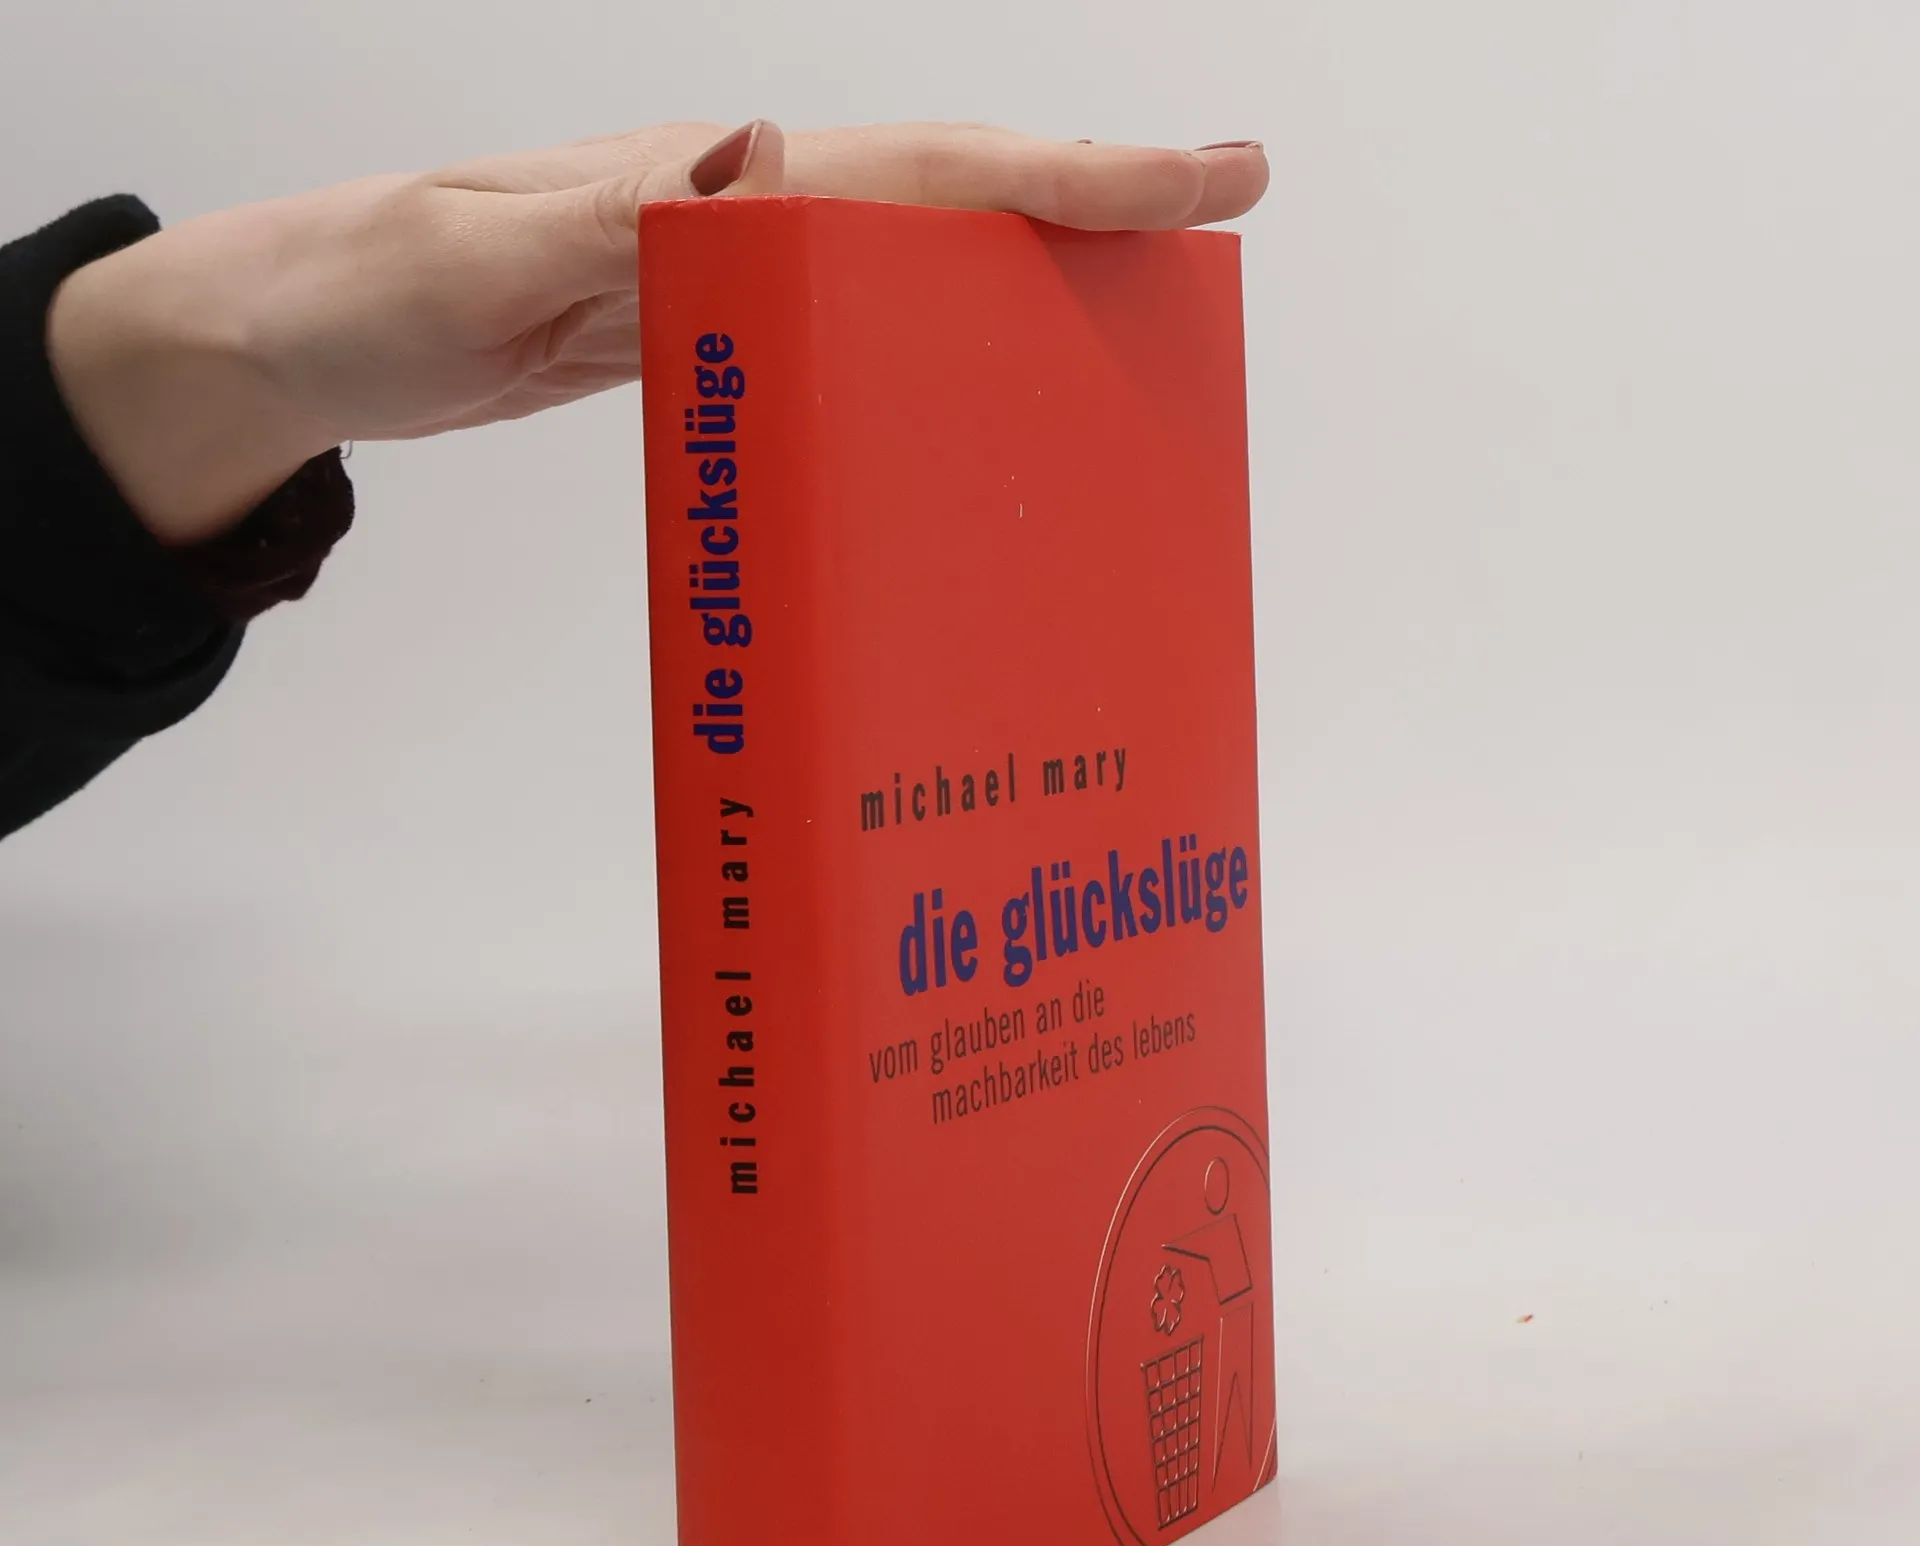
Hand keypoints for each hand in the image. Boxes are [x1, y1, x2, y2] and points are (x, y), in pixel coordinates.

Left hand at [45, 121, 1267, 545]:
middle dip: (1092, 204)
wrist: (300, 335)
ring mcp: (727, 274)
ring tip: (1136, 319)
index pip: (925, 169)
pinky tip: (967, 397)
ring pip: (912, 266)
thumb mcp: (480, 253)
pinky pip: (849, 335)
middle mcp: (738, 213)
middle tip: (1219, 223)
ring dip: (1026, 277)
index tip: (1210, 174)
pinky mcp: (704, 336)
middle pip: (951, 200)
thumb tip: (767, 151)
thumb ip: (614, 215)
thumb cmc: (366, 286)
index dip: (1072, 173)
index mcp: (709, 184)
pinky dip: (930, 349)